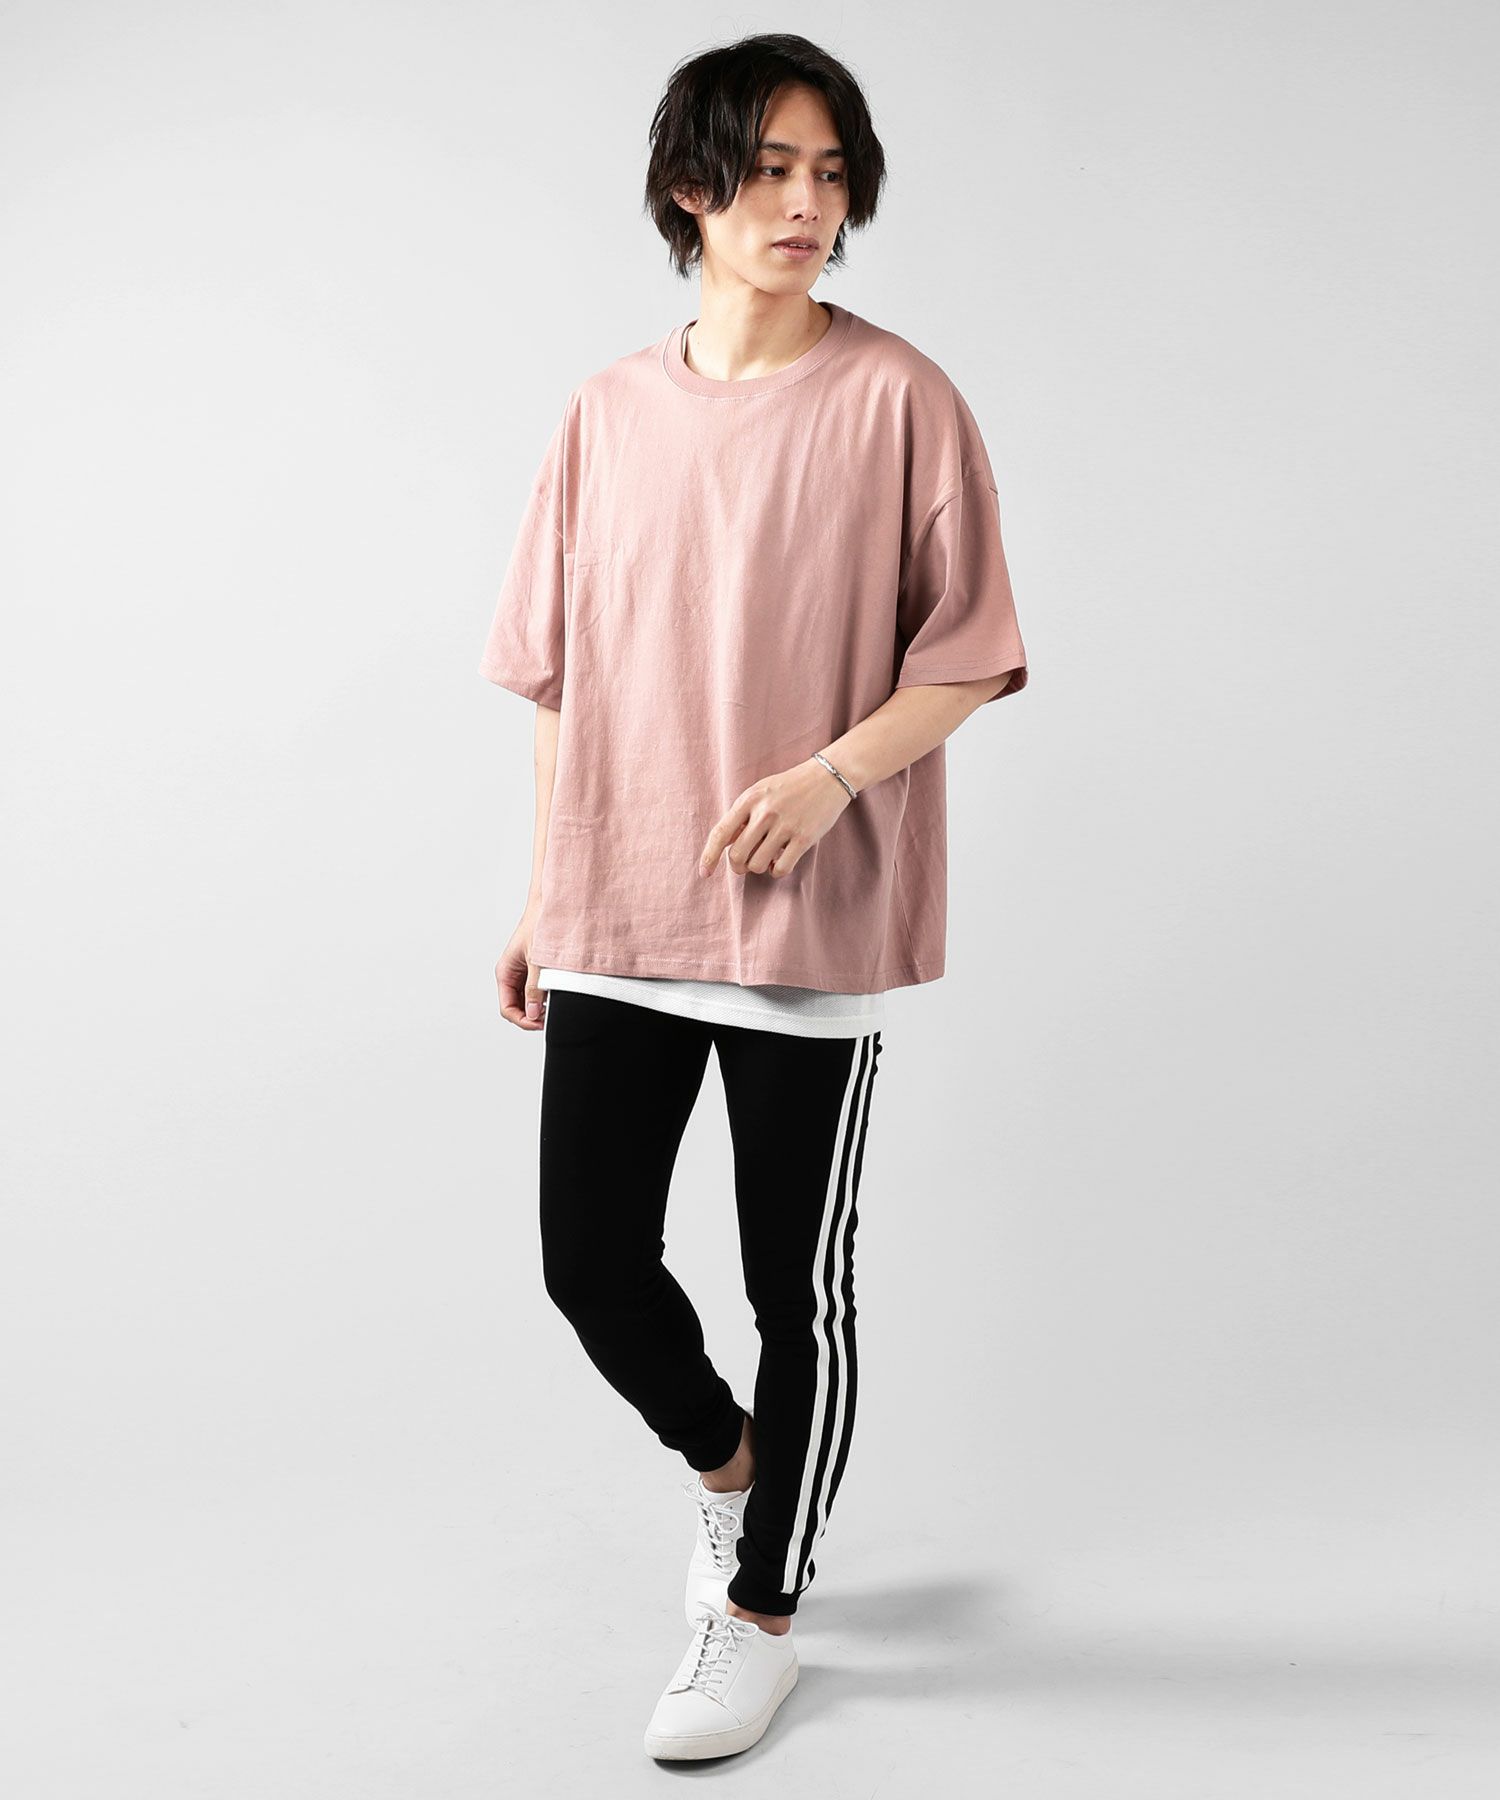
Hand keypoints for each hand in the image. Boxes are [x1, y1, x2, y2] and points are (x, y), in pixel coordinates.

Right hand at [494, 901, 547, 1030]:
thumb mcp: (538, 961)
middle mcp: (512, 975)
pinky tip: (558, 995)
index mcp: (505, 972)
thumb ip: (535, 988)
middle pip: (518, 1008)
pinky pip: (538, 991)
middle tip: (552, 1016)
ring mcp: (524, 973)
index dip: (524, 1021)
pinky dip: (547, 997)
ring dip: (541, 1007)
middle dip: (533, 1016)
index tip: (543, 1023)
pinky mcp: (536, 970)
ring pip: (528, 1001)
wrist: (552, 906)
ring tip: (556, 1005)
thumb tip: (534, 1013)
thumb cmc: (540, 925)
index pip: (508, 1009)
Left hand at [699, 756, 853, 879]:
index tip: (704, 873)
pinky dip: (776, 872)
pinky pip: (781, 869)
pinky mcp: (804, 838)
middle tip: (745, 864)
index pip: (721, 833)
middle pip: (737, 855)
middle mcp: (765, 812)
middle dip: (738, 866)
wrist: (828, 777)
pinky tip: (779, 862)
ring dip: (758, 868)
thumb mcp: (760, 792)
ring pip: (757, 865)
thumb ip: (741, 815)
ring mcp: (785, 826)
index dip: (709, 856)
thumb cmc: (789, 787)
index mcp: (750, 799)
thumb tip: (723, 846)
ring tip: (767, 858)